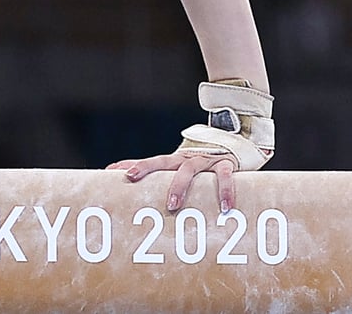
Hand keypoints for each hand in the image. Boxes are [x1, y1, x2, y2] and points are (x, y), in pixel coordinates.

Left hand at [107, 151, 236, 213]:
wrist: (236, 144)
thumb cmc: (202, 163)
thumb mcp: (180, 168)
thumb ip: (154, 172)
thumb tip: (116, 172)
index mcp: (175, 161)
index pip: (151, 162)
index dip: (134, 166)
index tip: (116, 173)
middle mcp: (187, 158)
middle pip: (164, 161)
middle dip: (148, 170)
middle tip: (132, 181)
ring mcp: (206, 159)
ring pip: (190, 169)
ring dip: (180, 186)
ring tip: (172, 206)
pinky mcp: (226, 163)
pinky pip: (224, 176)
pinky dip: (224, 191)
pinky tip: (224, 207)